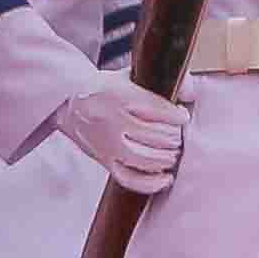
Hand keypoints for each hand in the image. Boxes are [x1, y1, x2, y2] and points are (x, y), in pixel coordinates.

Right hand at [61, 80, 189, 196]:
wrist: (67, 102)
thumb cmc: (104, 89)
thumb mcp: (131, 74)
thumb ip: (164, 79)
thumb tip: (191, 93)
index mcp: (119, 97)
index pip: (158, 110)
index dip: (178, 116)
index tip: (183, 116)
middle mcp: (112, 122)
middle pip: (156, 136)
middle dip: (175, 136)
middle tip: (178, 133)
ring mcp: (107, 145)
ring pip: (146, 159)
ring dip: (168, 156)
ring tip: (173, 150)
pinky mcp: (105, 161)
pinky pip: (130, 179)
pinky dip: (152, 183)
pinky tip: (166, 177)